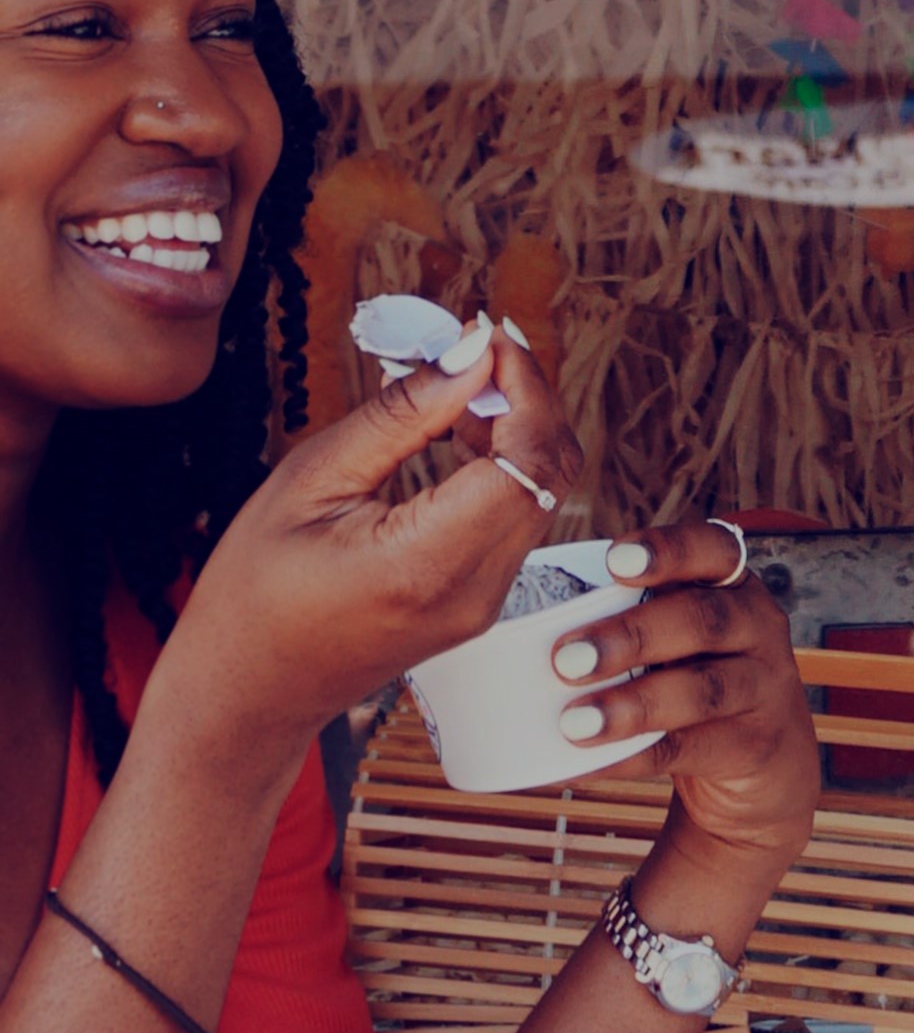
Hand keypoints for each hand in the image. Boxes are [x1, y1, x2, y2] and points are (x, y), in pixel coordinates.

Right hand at [145, 321, 585, 767]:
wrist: (242, 698)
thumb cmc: (252, 594)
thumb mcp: (310, 481)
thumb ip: (402, 415)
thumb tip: (473, 354)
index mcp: (428, 564)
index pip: (530, 458)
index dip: (526, 385)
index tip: (490, 333)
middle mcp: (475, 591)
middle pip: (552, 471)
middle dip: (527, 397)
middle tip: (474, 350)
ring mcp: (486, 603)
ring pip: (544, 491)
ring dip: (518, 428)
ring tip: (453, 391)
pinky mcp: (482, 602)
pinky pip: (520, 516)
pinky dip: (506, 465)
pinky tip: (456, 435)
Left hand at [547, 523, 820, 870]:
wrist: (765, 763)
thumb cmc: (692, 676)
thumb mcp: (681, 636)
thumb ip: (627, 614)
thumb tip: (496, 612)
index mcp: (733, 584)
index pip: (712, 550)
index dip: (668, 550)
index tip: (615, 560)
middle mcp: (756, 626)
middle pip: (703, 620)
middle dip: (632, 635)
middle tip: (564, 657)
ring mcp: (762, 687)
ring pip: (702, 690)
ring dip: (633, 704)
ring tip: (573, 721)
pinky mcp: (751, 746)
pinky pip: (687, 750)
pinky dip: (631, 758)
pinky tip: (584, 764)